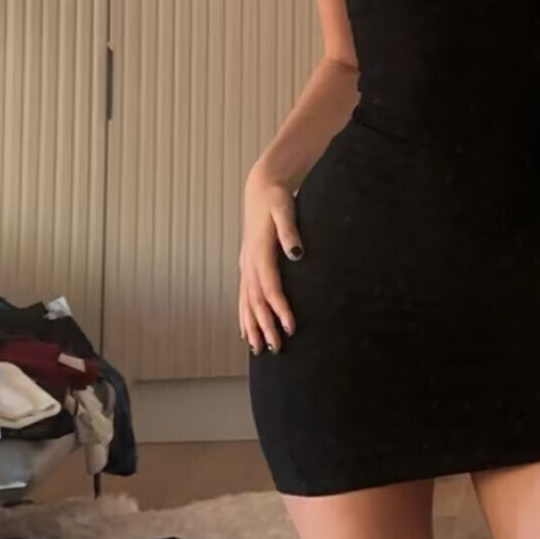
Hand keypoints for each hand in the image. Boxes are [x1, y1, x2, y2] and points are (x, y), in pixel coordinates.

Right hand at [238, 162, 301, 354]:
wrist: (261, 188)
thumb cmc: (276, 198)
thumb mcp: (285, 209)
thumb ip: (290, 231)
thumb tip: (296, 254)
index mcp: (260, 252)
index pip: (270, 288)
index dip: (279, 309)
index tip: (290, 327)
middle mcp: (249, 263)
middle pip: (256, 301)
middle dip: (265, 326)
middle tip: (277, 349)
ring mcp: (246, 266)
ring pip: (246, 303)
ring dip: (253, 327)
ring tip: (259, 350)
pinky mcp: (247, 266)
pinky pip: (243, 296)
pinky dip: (243, 316)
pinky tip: (246, 332)